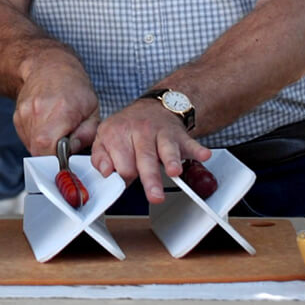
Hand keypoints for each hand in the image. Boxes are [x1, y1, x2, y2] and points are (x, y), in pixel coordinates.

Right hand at [14, 53, 99, 155]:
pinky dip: (37, 139)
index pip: (47, 146)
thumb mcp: (92, 111)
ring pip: (31, 146)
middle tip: (63, 143)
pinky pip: (26, 139)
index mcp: (61, 110)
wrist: (49, 67)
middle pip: (38, 150)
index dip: (55, 158)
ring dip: (44, 146)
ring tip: (56, 130)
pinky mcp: (17, 117)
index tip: (65, 157)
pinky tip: (46, 125)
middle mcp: (39, 111)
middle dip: (52, 154)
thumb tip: (71, 152)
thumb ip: (86, 135)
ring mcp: (24, 113)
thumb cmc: (74, 88)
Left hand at [91, 99, 211, 203]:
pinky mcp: (179, 135)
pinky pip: (190, 143)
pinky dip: (198, 150)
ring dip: (172, 161)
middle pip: (144, 158)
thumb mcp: (104, 138)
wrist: (152, 108)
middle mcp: (140, 132)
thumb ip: (100, 157)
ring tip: (175, 172)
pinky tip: (203, 156)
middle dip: (150, 178)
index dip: (126, 176)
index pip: (122, 164)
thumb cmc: (127, 128)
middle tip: (154, 196)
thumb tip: (105, 172)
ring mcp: (161, 133)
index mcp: (118, 134)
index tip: (128, 179)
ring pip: (167, 149)